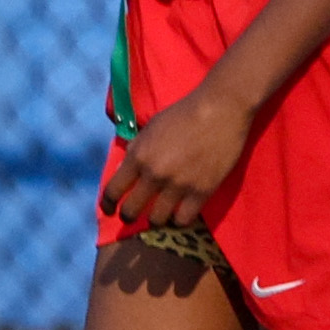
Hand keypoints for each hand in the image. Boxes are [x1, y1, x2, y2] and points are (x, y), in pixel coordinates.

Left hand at [102, 82, 260, 231]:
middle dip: (129, 216)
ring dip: (156, 219)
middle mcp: (154, 174)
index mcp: (138, 156)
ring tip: (161, 216)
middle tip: (134, 216)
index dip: (108, 204)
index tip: (110, 209)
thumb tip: (124, 170)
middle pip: (132, 210)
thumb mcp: (150, 129)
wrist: (221, 110)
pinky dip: (179, 219)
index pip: (112, 190)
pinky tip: (181, 214)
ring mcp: (179, 184)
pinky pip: (184, 218)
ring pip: (157, 218)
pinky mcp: (202, 191)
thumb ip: (136, 150)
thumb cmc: (184, 114)